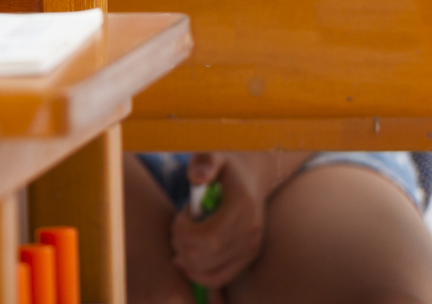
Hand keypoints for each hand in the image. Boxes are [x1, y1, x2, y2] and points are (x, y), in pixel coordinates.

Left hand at [169, 154, 268, 289]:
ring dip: (185, 256)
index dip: (184, 231)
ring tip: (184, 235)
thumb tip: (196, 177)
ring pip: (207, 271)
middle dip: (180, 242)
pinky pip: (218, 278)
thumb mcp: (215, 153)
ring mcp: (250, 249)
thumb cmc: (227, 164)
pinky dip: (197, 274)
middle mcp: (250, 233)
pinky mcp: (247, 258)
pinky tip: (184, 257)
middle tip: (179, 223)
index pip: (208, 237)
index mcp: (243, 207)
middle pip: (203, 257)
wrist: (252, 175)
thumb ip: (205, 162)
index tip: (180, 214)